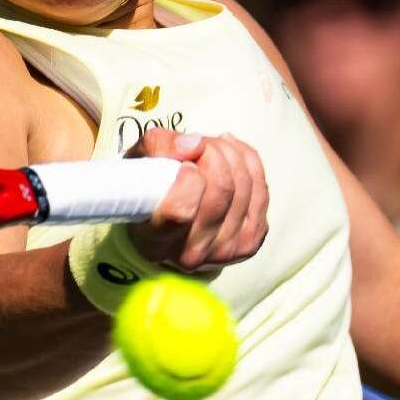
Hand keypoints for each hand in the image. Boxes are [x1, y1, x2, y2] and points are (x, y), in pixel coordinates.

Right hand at [126, 129, 269, 271]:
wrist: (168, 224)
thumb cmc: (148, 191)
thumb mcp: (138, 163)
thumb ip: (158, 147)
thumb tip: (195, 145)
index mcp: (155, 241)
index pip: (182, 211)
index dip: (189, 177)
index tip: (184, 164)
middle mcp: (190, 254)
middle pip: (221, 190)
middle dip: (213, 152)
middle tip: (199, 146)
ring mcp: (224, 252)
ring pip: (243, 186)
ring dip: (230, 154)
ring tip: (212, 149)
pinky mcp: (249, 243)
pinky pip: (261, 190)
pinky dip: (249, 162)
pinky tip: (232, 155)